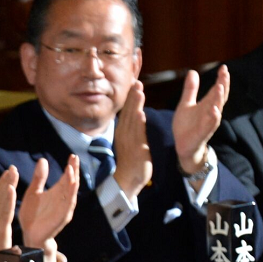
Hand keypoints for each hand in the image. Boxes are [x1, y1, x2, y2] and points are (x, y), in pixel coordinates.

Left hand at [18, 155, 79, 249]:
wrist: (30, 235)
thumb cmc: (32, 214)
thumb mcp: (33, 192)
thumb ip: (39, 178)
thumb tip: (43, 160)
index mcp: (57, 192)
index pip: (67, 177)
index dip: (71, 166)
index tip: (72, 155)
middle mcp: (63, 199)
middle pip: (72, 183)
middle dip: (74, 171)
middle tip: (75, 159)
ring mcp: (64, 209)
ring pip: (71, 194)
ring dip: (72, 182)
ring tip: (72, 170)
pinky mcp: (61, 218)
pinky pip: (68, 207)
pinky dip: (70, 197)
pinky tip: (71, 187)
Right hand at [113, 81, 152, 199]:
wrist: (127, 180)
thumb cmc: (131, 161)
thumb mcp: (131, 141)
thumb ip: (134, 127)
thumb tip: (137, 114)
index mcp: (122, 132)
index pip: (126, 111)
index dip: (130, 97)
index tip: (134, 83)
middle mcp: (124, 134)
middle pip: (128, 112)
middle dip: (132, 96)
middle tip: (136, 81)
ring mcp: (129, 141)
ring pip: (132, 119)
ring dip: (135, 105)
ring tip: (138, 91)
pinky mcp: (136, 149)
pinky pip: (137, 134)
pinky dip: (138, 123)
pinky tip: (140, 112)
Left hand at [173, 67, 227, 176]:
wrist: (183, 145)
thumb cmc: (186, 125)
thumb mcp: (186, 104)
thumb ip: (190, 89)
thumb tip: (193, 71)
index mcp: (207, 104)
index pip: (217, 89)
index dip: (221, 79)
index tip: (223, 67)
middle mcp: (211, 112)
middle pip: (220, 96)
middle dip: (223, 85)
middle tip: (225, 73)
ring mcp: (208, 122)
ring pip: (217, 108)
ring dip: (219, 98)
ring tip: (220, 86)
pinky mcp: (203, 132)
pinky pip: (211, 124)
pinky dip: (213, 117)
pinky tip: (214, 110)